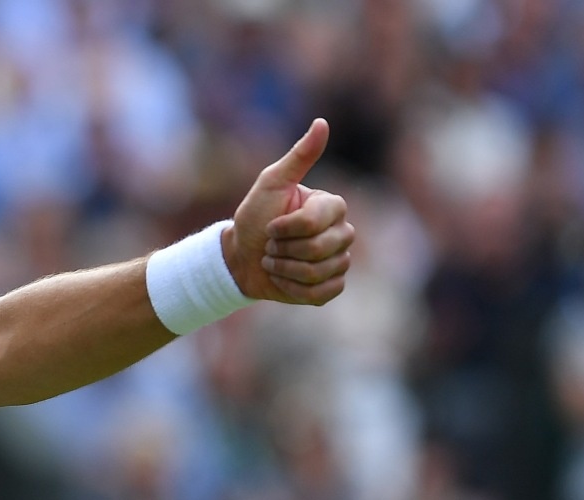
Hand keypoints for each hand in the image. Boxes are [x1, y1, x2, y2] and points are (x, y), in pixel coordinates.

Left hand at [224, 118, 353, 305]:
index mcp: (332, 206)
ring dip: (285, 269)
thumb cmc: (254, 218)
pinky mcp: (331, 286)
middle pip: (321, 249)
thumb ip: (298, 157)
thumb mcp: (271, 183)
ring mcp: (340, 261)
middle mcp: (343, 232)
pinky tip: (282, 279)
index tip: (270, 225)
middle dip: (283, 250)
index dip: (286, 228)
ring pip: (320, 272)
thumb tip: (322, 122)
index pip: (315, 222)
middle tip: (270, 245)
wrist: (240, 257)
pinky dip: (293, 289)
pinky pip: (322, 293)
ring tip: (274, 260)